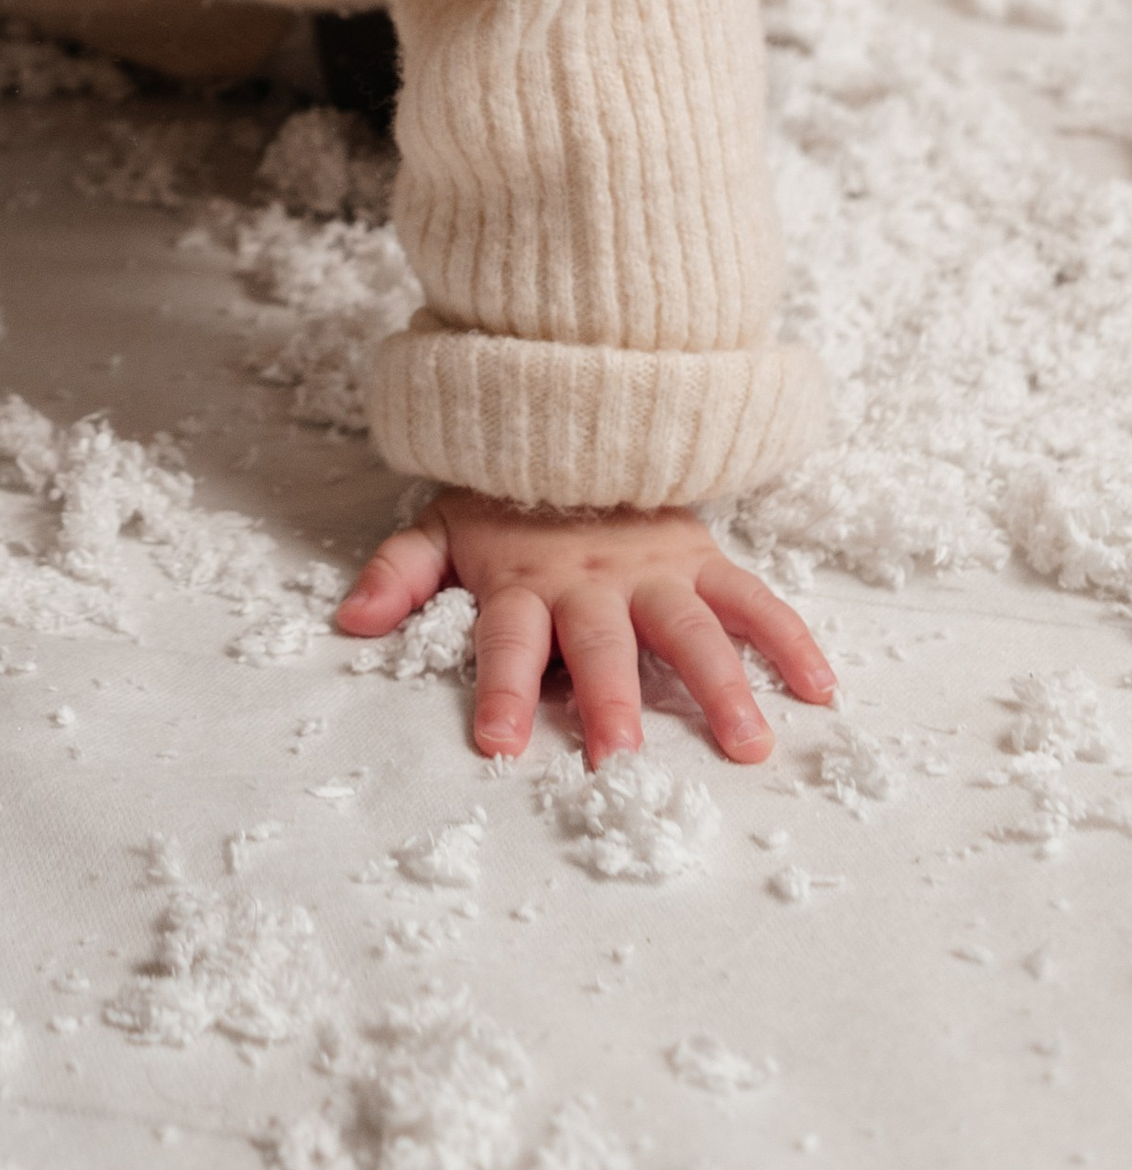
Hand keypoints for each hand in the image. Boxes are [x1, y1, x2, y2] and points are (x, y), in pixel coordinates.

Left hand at [335, 489, 834, 765]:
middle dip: (609, 699)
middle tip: (620, 757)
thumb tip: (348, 620)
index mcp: (524, 582)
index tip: (500, 746)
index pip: (508, 641)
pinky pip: (752, 598)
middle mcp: (591, 581)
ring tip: (745, 744)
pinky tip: (819, 689)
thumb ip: (400, 573)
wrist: (567, 412)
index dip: (504, 691)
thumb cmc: (503, 497)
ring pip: (689, 628)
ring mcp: (653, 569)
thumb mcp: (440, 525)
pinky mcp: (701, 557)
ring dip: (719, 684)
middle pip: (601, 643)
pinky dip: (789, 638)